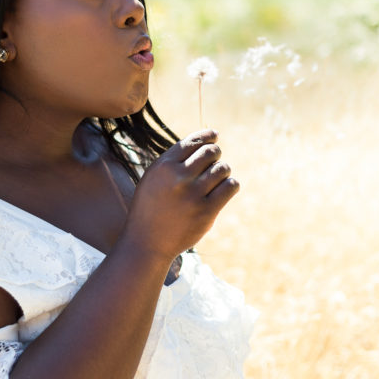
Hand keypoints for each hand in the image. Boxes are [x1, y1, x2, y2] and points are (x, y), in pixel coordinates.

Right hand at [123, 129, 238, 260]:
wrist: (147, 243)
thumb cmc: (151, 207)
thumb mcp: (153, 178)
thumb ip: (174, 160)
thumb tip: (205, 141)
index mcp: (163, 166)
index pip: (192, 142)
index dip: (207, 136)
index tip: (214, 135)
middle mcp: (178, 177)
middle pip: (210, 152)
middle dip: (215, 153)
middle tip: (214, 160)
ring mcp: (193, 195)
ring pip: (222, 168)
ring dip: (223, 170)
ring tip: (218, 176)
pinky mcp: (207, 212)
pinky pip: (230, 187)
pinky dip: (231, 184)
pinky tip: (225, 188)